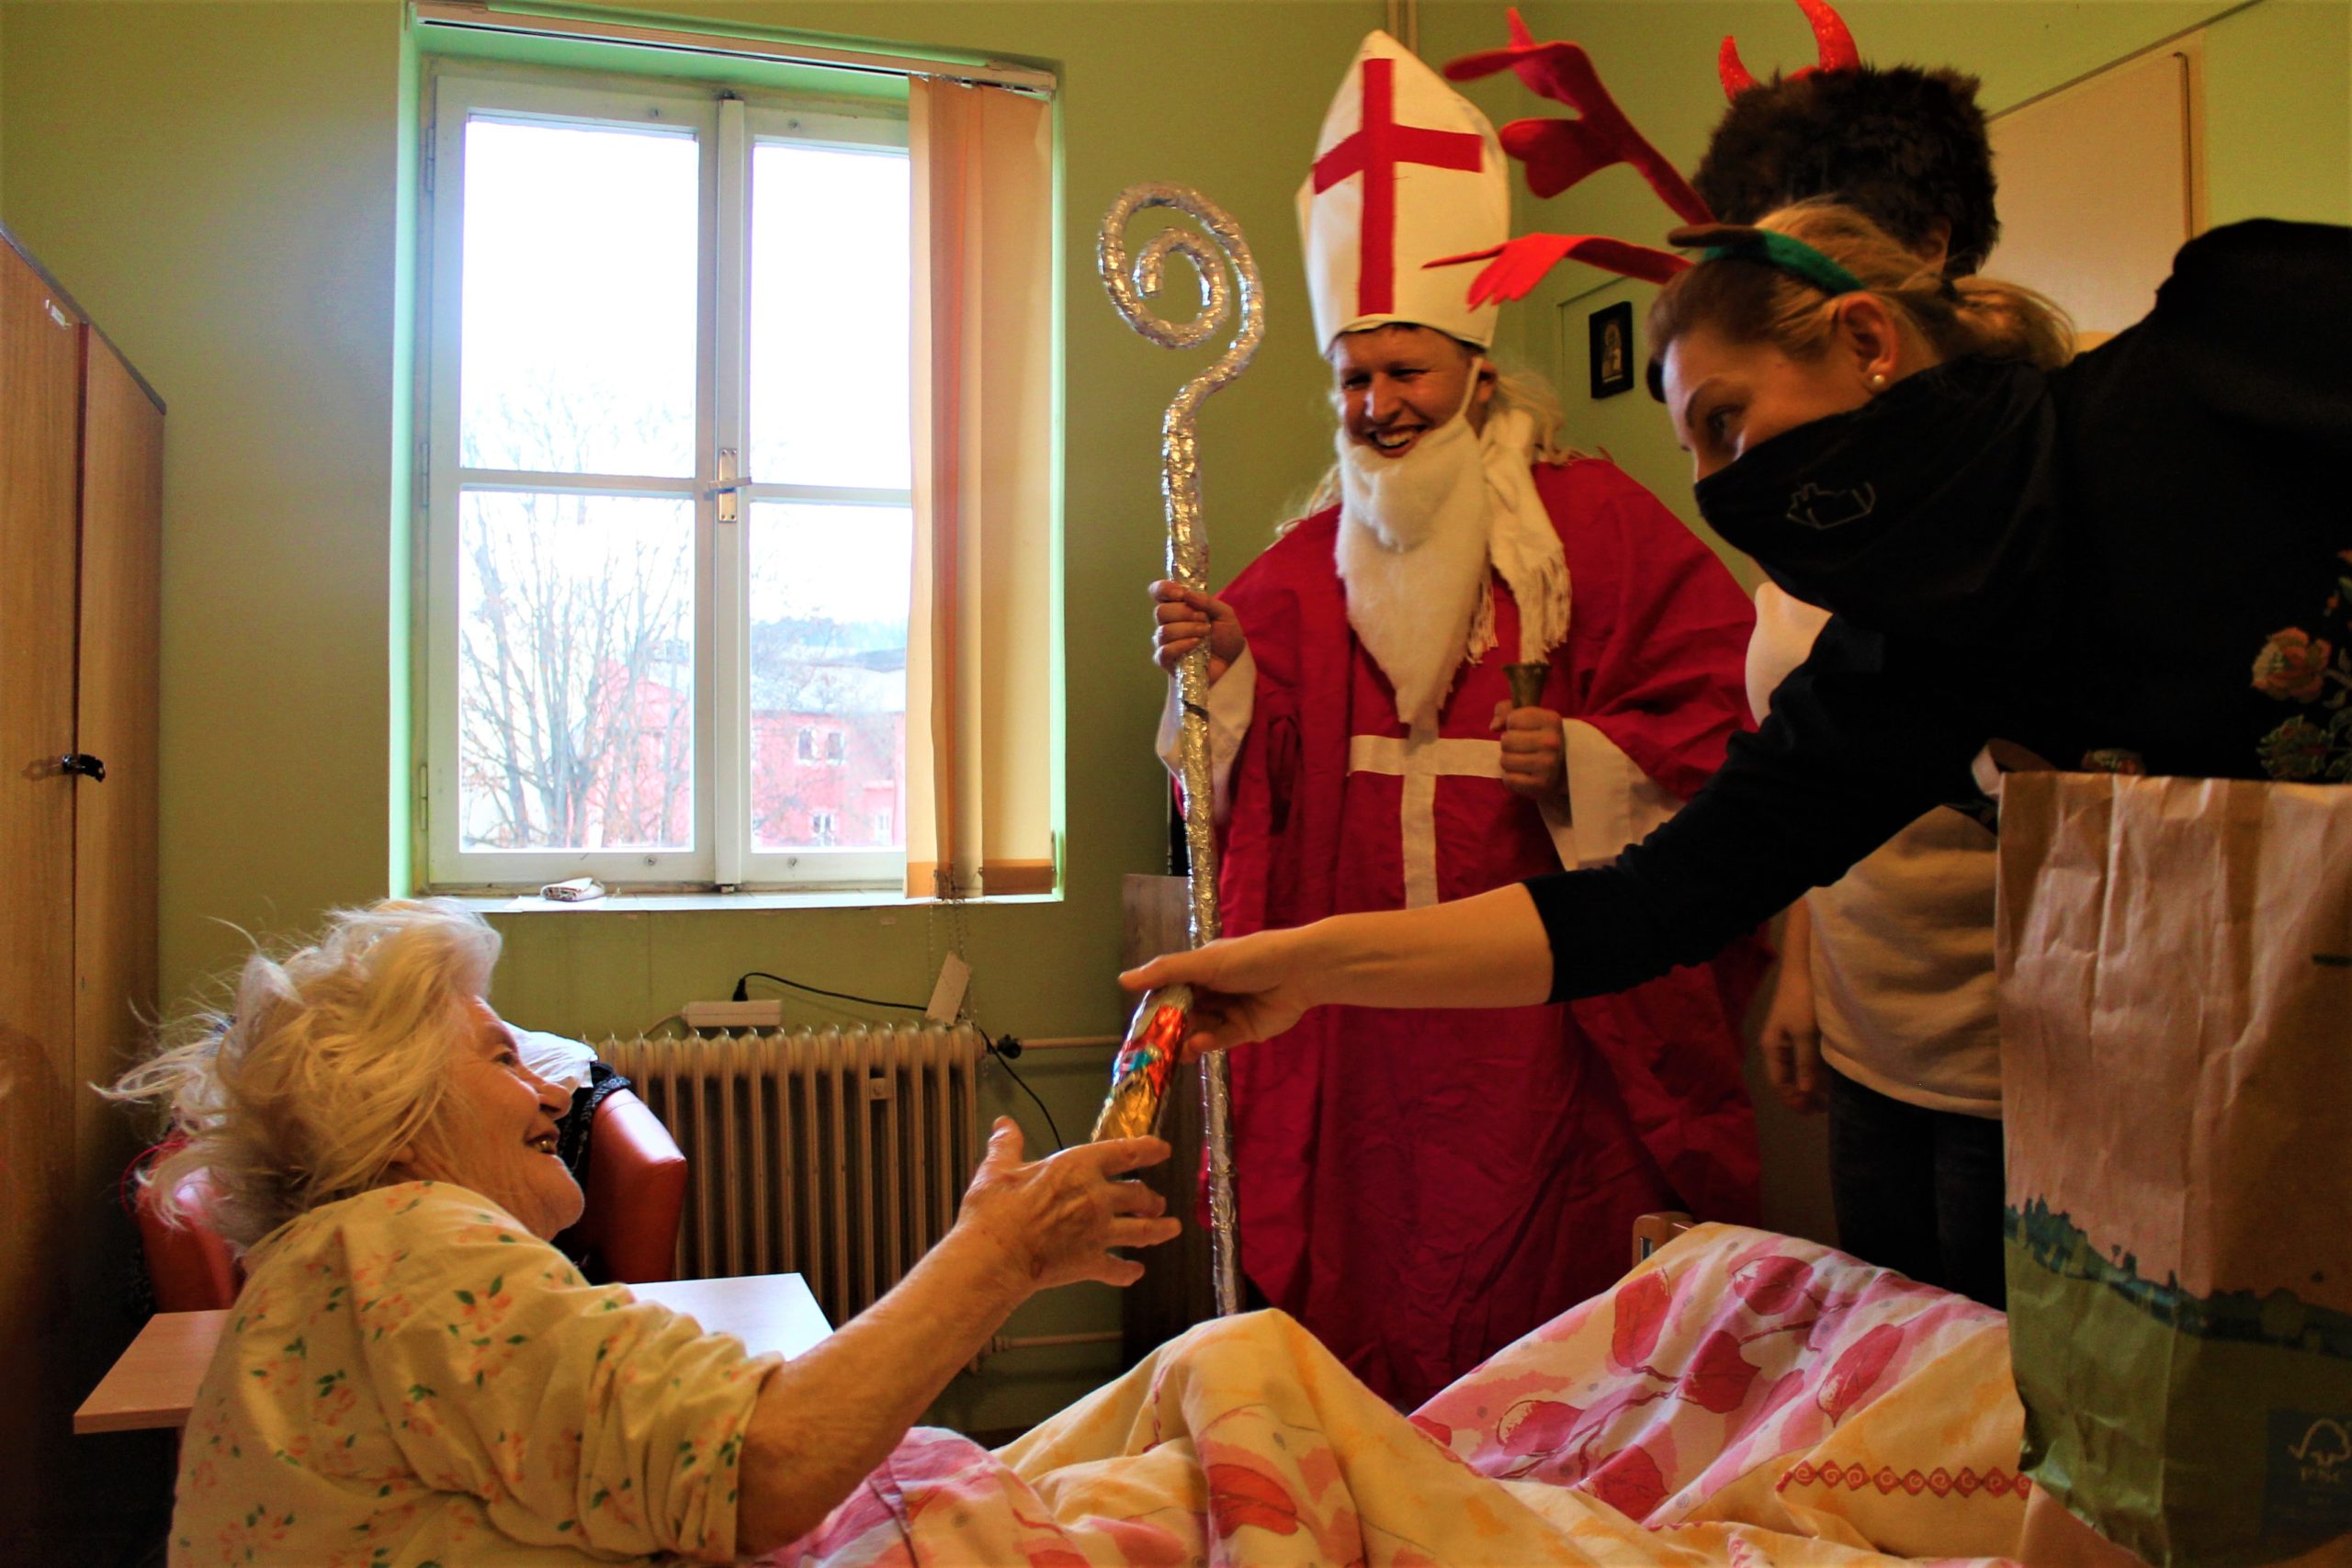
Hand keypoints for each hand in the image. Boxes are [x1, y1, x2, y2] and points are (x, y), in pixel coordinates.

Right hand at [954, 1120, 1177, 1291]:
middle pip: (1137, 1194)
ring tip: (1170, 1228)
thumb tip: (1003, 1125)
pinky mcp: (1090, 1262)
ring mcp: (1098, 1232)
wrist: (996, 1255)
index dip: (1147, 1149)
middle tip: (1156, 1202)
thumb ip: (1007, 1146)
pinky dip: (1128, 1272)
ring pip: (1141, 1231)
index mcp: (1077, 1167)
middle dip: (1151, 1198)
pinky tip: (1136, 1273)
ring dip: (1158, 1230)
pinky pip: (1117, 1269)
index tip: (1162, 1149)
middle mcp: (1096, 1198)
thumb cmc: (995, 1210)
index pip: (1123, 1153)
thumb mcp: (997, 1169)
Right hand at [1120, 930, 1316, 1055]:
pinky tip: (1197, 1046)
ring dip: (1186, 1040)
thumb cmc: (1249, 958)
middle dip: (1169, 1030)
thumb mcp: (1204, 962)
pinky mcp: (1245, 1030)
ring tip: (1173, 1053)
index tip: (1139, 1025)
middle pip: (1184, 1014)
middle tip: (1152, 1048)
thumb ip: (1165, 972)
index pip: (1169, 990)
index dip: (1155, 1007)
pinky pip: (1220, 1040)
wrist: (1299, 971)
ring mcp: (1229, 1011)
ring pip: (1199, 1030)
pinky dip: (1207, 1043)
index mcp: (1200, 969)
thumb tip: (1122, 980)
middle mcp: (1213, 990)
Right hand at [1151, 580, 1245, 682]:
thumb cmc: (1225, 637)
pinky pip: (1165, 651)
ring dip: (1188, 630)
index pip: (1159, 591)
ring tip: (1205, 633)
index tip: (1181, 594)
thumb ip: (1207, 602)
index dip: (1164, 589)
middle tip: (1203, 619)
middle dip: (1184, 613)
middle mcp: (1168, 622)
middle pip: (1161, 611)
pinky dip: (1182, 645)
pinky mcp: (1166, 660)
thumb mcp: (1224, 614)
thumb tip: (1187, 594)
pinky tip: (1196, 644)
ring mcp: (1165, 642)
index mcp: (1178, 606)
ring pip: (1165, 631)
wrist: (1231, 662)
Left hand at [1492, 702, 1566, 798]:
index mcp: (1552, 720)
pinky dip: (1511, 778)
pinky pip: (1509, 779)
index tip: (1525, 731)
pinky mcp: (1541, 784)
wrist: (1560, 769)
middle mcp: (1553, 741)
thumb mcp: (1525, 717)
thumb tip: (1494, 726)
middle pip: (1506, 740)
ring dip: (1508, 761)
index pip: (1512, 719)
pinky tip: (1523, 774)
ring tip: (1522, 761)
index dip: (1512, 725)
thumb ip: (1505, 710)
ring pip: (1505, 760)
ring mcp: (1548, 764)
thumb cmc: (1537, 738)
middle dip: (1508, 744)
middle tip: (1521, 748)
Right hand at [1758, 984, 1824, 1113]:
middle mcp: (1778, 1046)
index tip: (1813, 1112)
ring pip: (1799, 1069)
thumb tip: (1805, 1093)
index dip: (1794, 1100)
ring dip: (1812, 1083)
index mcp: (1772, 1048)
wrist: (1805, 969)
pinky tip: (1830, 1077)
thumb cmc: (1802, 1000)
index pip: (1779, 1083)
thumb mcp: (1805, 1034)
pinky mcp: (1801, 1032)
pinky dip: (1817, 1070)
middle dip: (1804, 1095)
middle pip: (1788, 1078)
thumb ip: (1806, 1064)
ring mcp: (1789, 1039)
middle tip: (1825, 1109)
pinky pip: (1807, 1058)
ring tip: (1830, 1096)